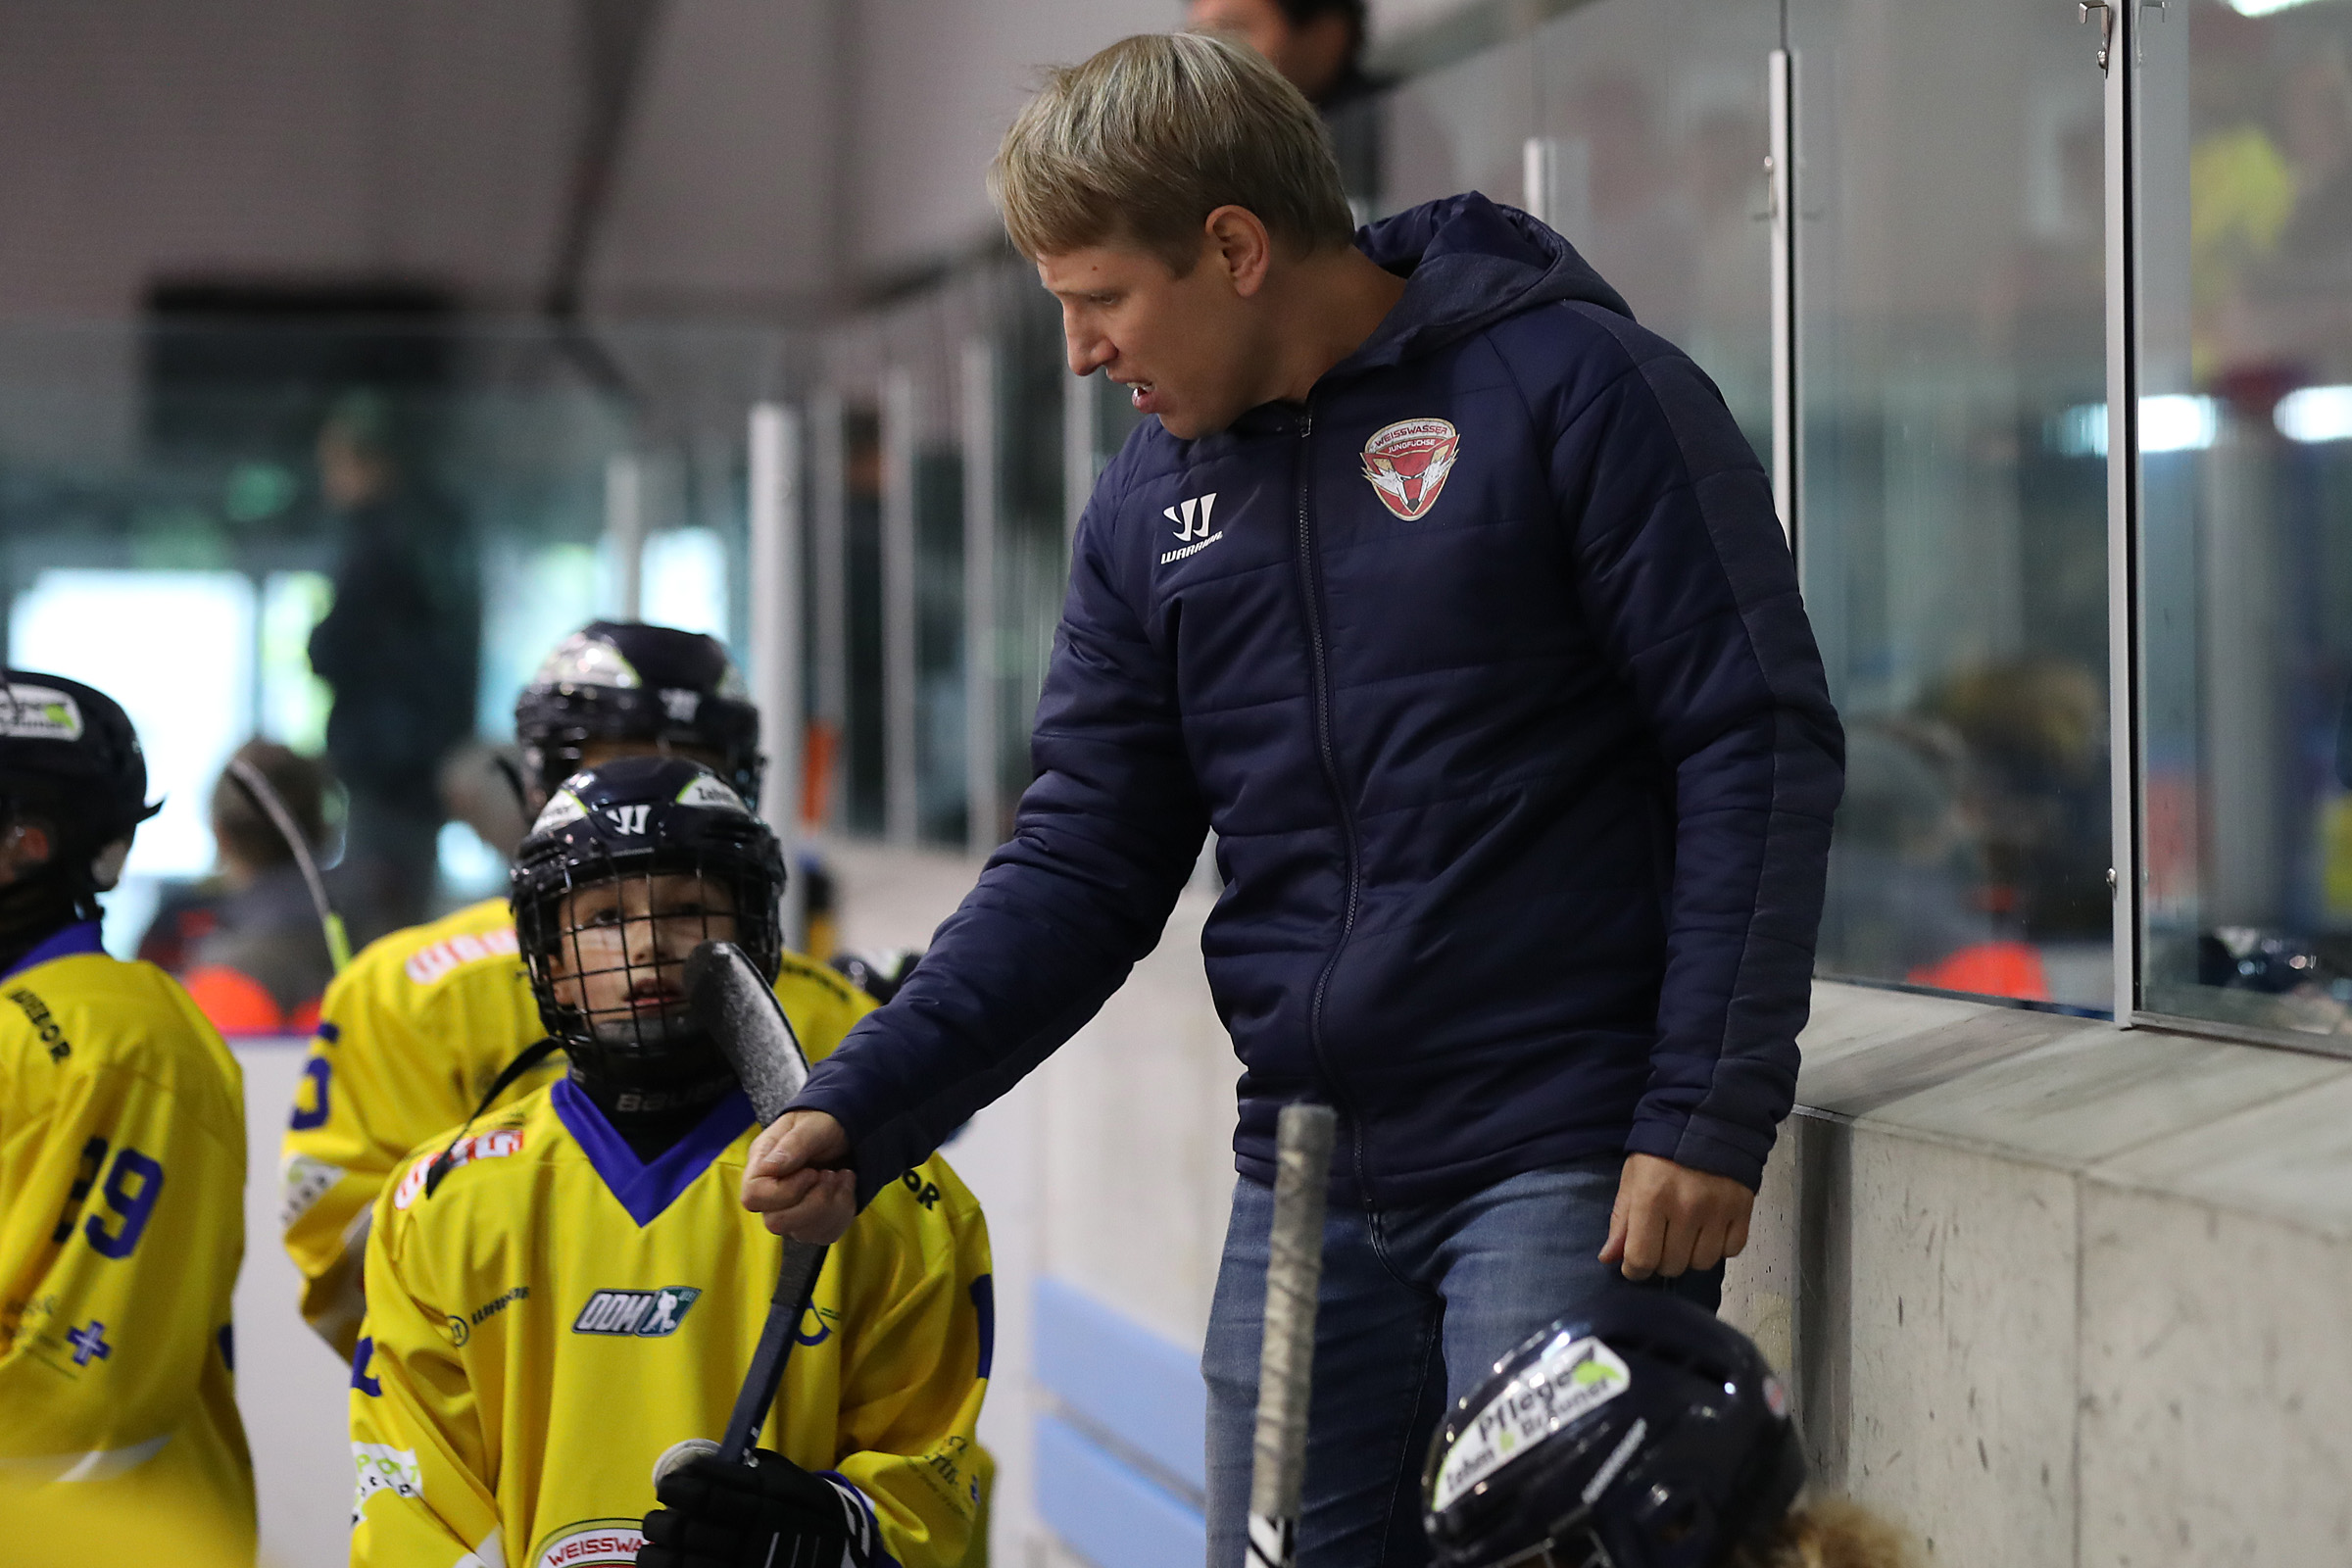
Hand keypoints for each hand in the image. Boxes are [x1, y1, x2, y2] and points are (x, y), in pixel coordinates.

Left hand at [638, 1448, 873, 1567]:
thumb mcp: (787, 1480)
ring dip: (656, 1555)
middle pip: (685, 1530)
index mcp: (760, 1505)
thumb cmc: (807, 1510)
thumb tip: (699, 1466)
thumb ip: (747, 1473)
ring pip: (679, 1565)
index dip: (676, 1488)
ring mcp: (744, 1566)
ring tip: (655, 1548)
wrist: (840, 1552)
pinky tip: (665, 1566)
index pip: (704, 1494)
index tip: (667, 1486)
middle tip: (658, 1519)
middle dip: (660, 1523)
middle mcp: (750, 1539)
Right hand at [742, 1110, 857, 1243]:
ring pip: (804, 1233)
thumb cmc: (822, 1122)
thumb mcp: (812, 1125)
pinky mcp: (812, 1222)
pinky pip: (826, 1234)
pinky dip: (844, 1211)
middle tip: (830, 1173)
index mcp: (761, 1166)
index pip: (753, 1197)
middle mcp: (771, 1194)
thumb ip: (794, 1144)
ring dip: (834, 1204)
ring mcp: (791, 1212)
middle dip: (814, 1201)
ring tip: (842, 1176)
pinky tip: (846, 1187)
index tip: (811, 1172)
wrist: (842, 1130)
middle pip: (776, 1223)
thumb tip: (770, 1167)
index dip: (785, 1192)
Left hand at [1598, 1153, 1754, 1280]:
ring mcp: (1718, 1210)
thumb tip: (1610, 1258)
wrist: (1706, 1120)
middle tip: (1661, 1242)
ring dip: (1691, 1256)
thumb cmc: (1661, 1151)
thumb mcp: (1632, 1178)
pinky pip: (1731, 1251)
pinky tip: (1709, 1229)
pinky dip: (1719, 1247)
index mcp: (1652, 1198)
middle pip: (1673, 1265)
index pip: (1642, 1258)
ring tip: (1685, 1235)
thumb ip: (1621, 1220)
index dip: (1634, 1269)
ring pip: (1702, 1263)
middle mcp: (1686, 1207)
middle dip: (1661, 1260)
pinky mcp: (1743, 1210)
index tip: (1634, 1265)